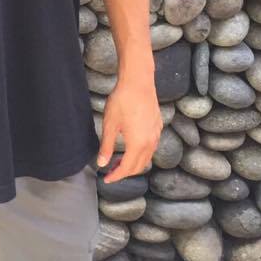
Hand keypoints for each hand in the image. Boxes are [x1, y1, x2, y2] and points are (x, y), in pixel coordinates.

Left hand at [96, 65, 163, 183]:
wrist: (138, 82)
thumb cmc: (122, 101)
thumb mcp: (110, 125)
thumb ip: (106, 146)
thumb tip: (101, 163)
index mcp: (138, 145)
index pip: (126, 169)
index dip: (116, 176)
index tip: (106, 179)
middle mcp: (150, 143)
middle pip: (139, 166)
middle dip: (124, 172)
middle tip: (110, 170)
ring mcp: (156, 135)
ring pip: (147, 157)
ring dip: (133, 163)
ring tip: (119, 160)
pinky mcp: (158, 126)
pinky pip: (151, 147)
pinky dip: (141, 153)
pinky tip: (131, 146)